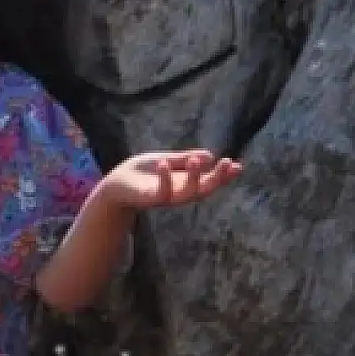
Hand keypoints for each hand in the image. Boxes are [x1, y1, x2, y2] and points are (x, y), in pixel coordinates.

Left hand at [100, 150, 242, 212]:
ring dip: (194, 177)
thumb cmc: (143, 172)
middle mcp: (181, 192)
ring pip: (187, 193)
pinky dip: (164, 179)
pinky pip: (161, 193)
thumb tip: (210, 156)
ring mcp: (167, 197)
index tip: (238, 165)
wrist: (116, 183)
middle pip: (205, 189)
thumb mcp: (168, 160)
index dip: (225, 175)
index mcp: (187, 183)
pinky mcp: (150, 199)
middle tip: (227, 163)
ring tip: (197, 160)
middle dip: (218, 178)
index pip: (211, 180)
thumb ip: (186, 159)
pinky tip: (164, 163)